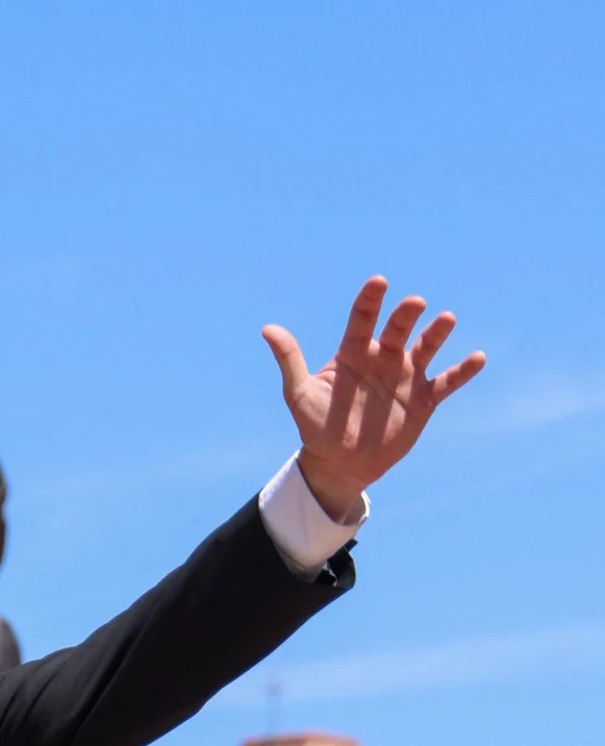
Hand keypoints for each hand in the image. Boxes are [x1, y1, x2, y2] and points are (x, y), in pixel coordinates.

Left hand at [261, 278, 482, 523]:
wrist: (340, 463)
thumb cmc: (316, 426)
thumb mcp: (299, 394)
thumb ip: (290, 360)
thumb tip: (267, 329)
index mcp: (354, 352)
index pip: (362, 318)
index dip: (370, 300)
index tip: (379, 282)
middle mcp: (383, 358)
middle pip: (398, 329)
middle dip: (406, 315)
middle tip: (415, 303)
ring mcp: (406, 377)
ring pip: (426, 348)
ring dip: (437, 334)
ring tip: (447, 319)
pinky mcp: (424, 399)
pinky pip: (447, 382)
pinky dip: (463, 371)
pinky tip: (478, 357)